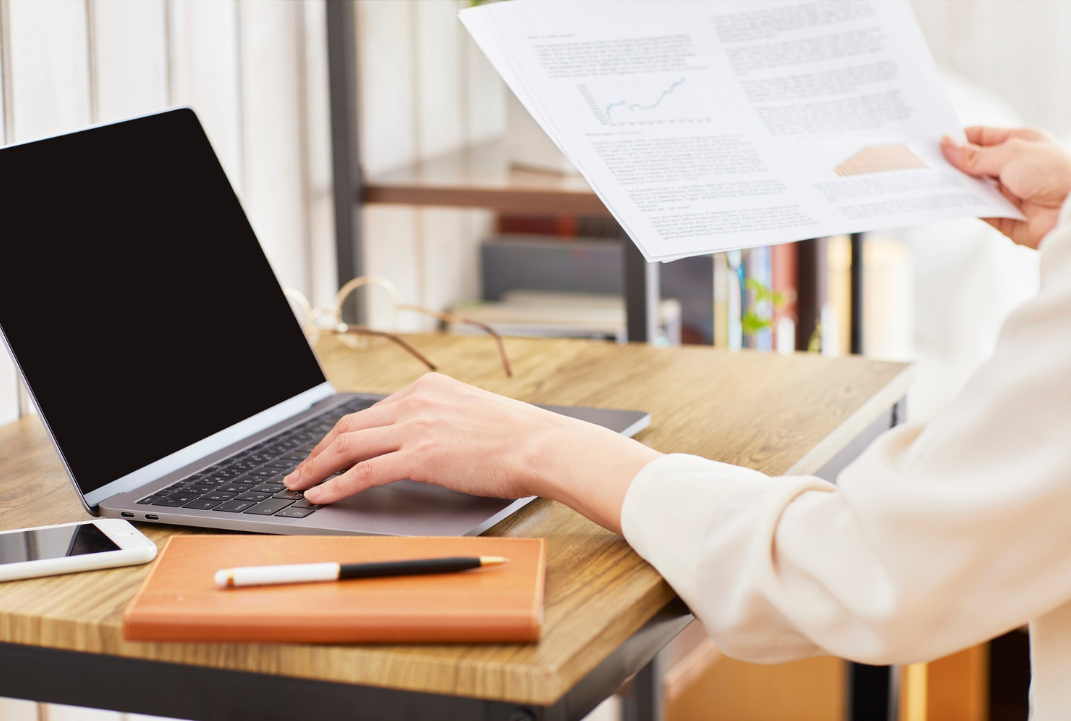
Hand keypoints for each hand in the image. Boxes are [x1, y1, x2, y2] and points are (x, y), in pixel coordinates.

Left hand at [284, 373, 661, 532]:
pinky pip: (365, 471)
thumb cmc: (519, 438)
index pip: (370, 411)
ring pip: (349, 446)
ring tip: (299, 485)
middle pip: (350, 425)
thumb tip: (423, 444)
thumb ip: (442, 421)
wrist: (543, 445)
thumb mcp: (473, 415)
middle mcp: (417, 401)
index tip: (326, 450)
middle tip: (300, 470)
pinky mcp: (421, 455)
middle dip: (318, 451)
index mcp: (428, 388)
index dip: (340, 435)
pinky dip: (337, 485)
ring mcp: (417, 426)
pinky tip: (323, 496)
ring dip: (317, 468)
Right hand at [941, 127, 1070, 248]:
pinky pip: (975, 209)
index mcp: (1020, 143)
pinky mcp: (1002, 215)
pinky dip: (961, 205)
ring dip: (954, 185)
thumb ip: (975, 155)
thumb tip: (947, 145)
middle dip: (952, 163)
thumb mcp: (1010, 154)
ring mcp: (1007, 191)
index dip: (958, 138)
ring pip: (972, 186)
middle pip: (973, 163)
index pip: (981, 137)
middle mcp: (1013, 166)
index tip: (934, 142)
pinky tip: (945, 200)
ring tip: (930, 181)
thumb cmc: (1055, 173)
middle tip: (927, 163)